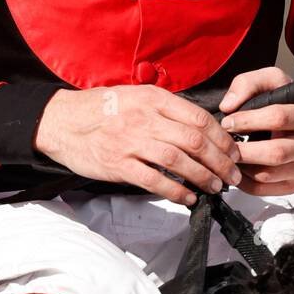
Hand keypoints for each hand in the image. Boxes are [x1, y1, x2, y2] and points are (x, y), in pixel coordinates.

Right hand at [33, 86, 242, 207]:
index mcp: (152, 98)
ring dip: (203, 177)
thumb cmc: (100, 109)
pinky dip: (176, 191)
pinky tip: (188, 197)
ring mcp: (130, 142)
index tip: (233, 151)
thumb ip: (164, 109)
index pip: (198, 118)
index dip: (221, 137)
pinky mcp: (118, 165)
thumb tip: (199, 128)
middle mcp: (144, 118)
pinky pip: (154, 181)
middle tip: (233, 174)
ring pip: (178, 161)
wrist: (61, 121)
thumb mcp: (135, 96)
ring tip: (216, 187)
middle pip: (194, 141)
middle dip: (220, 161)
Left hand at [218, 67, 293, 195]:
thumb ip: (248, 83)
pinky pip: (264, 190)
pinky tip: (236, 168)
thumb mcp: (272, 81)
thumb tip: (227, 105)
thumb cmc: (287, 103)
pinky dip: (244, 182)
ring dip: (241, 167)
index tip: (228, 121)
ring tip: (226, 155)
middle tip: (224, 143)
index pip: (278, 118)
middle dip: (243, 150)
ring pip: (267, 175)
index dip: (249, 120)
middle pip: (275, 152)